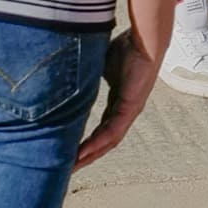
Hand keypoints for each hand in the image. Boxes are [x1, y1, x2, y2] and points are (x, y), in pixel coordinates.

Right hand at [73, 32, 158, 168]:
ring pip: (108, 141)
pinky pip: (113, 132)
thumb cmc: (126, 47)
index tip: (70, 150)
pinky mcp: (131, 108)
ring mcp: (129, 112)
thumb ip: (85, 74)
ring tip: (72, 166)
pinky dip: (97, 144)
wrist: (144, 40)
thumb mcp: (98, 65)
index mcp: (118, 102)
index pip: (100, 128)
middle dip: (86, 155)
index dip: (86, 141)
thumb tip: (63, 72)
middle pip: (104, 140)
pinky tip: (84, 153)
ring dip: (90, 155)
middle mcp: (125, 111)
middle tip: (67, 168)